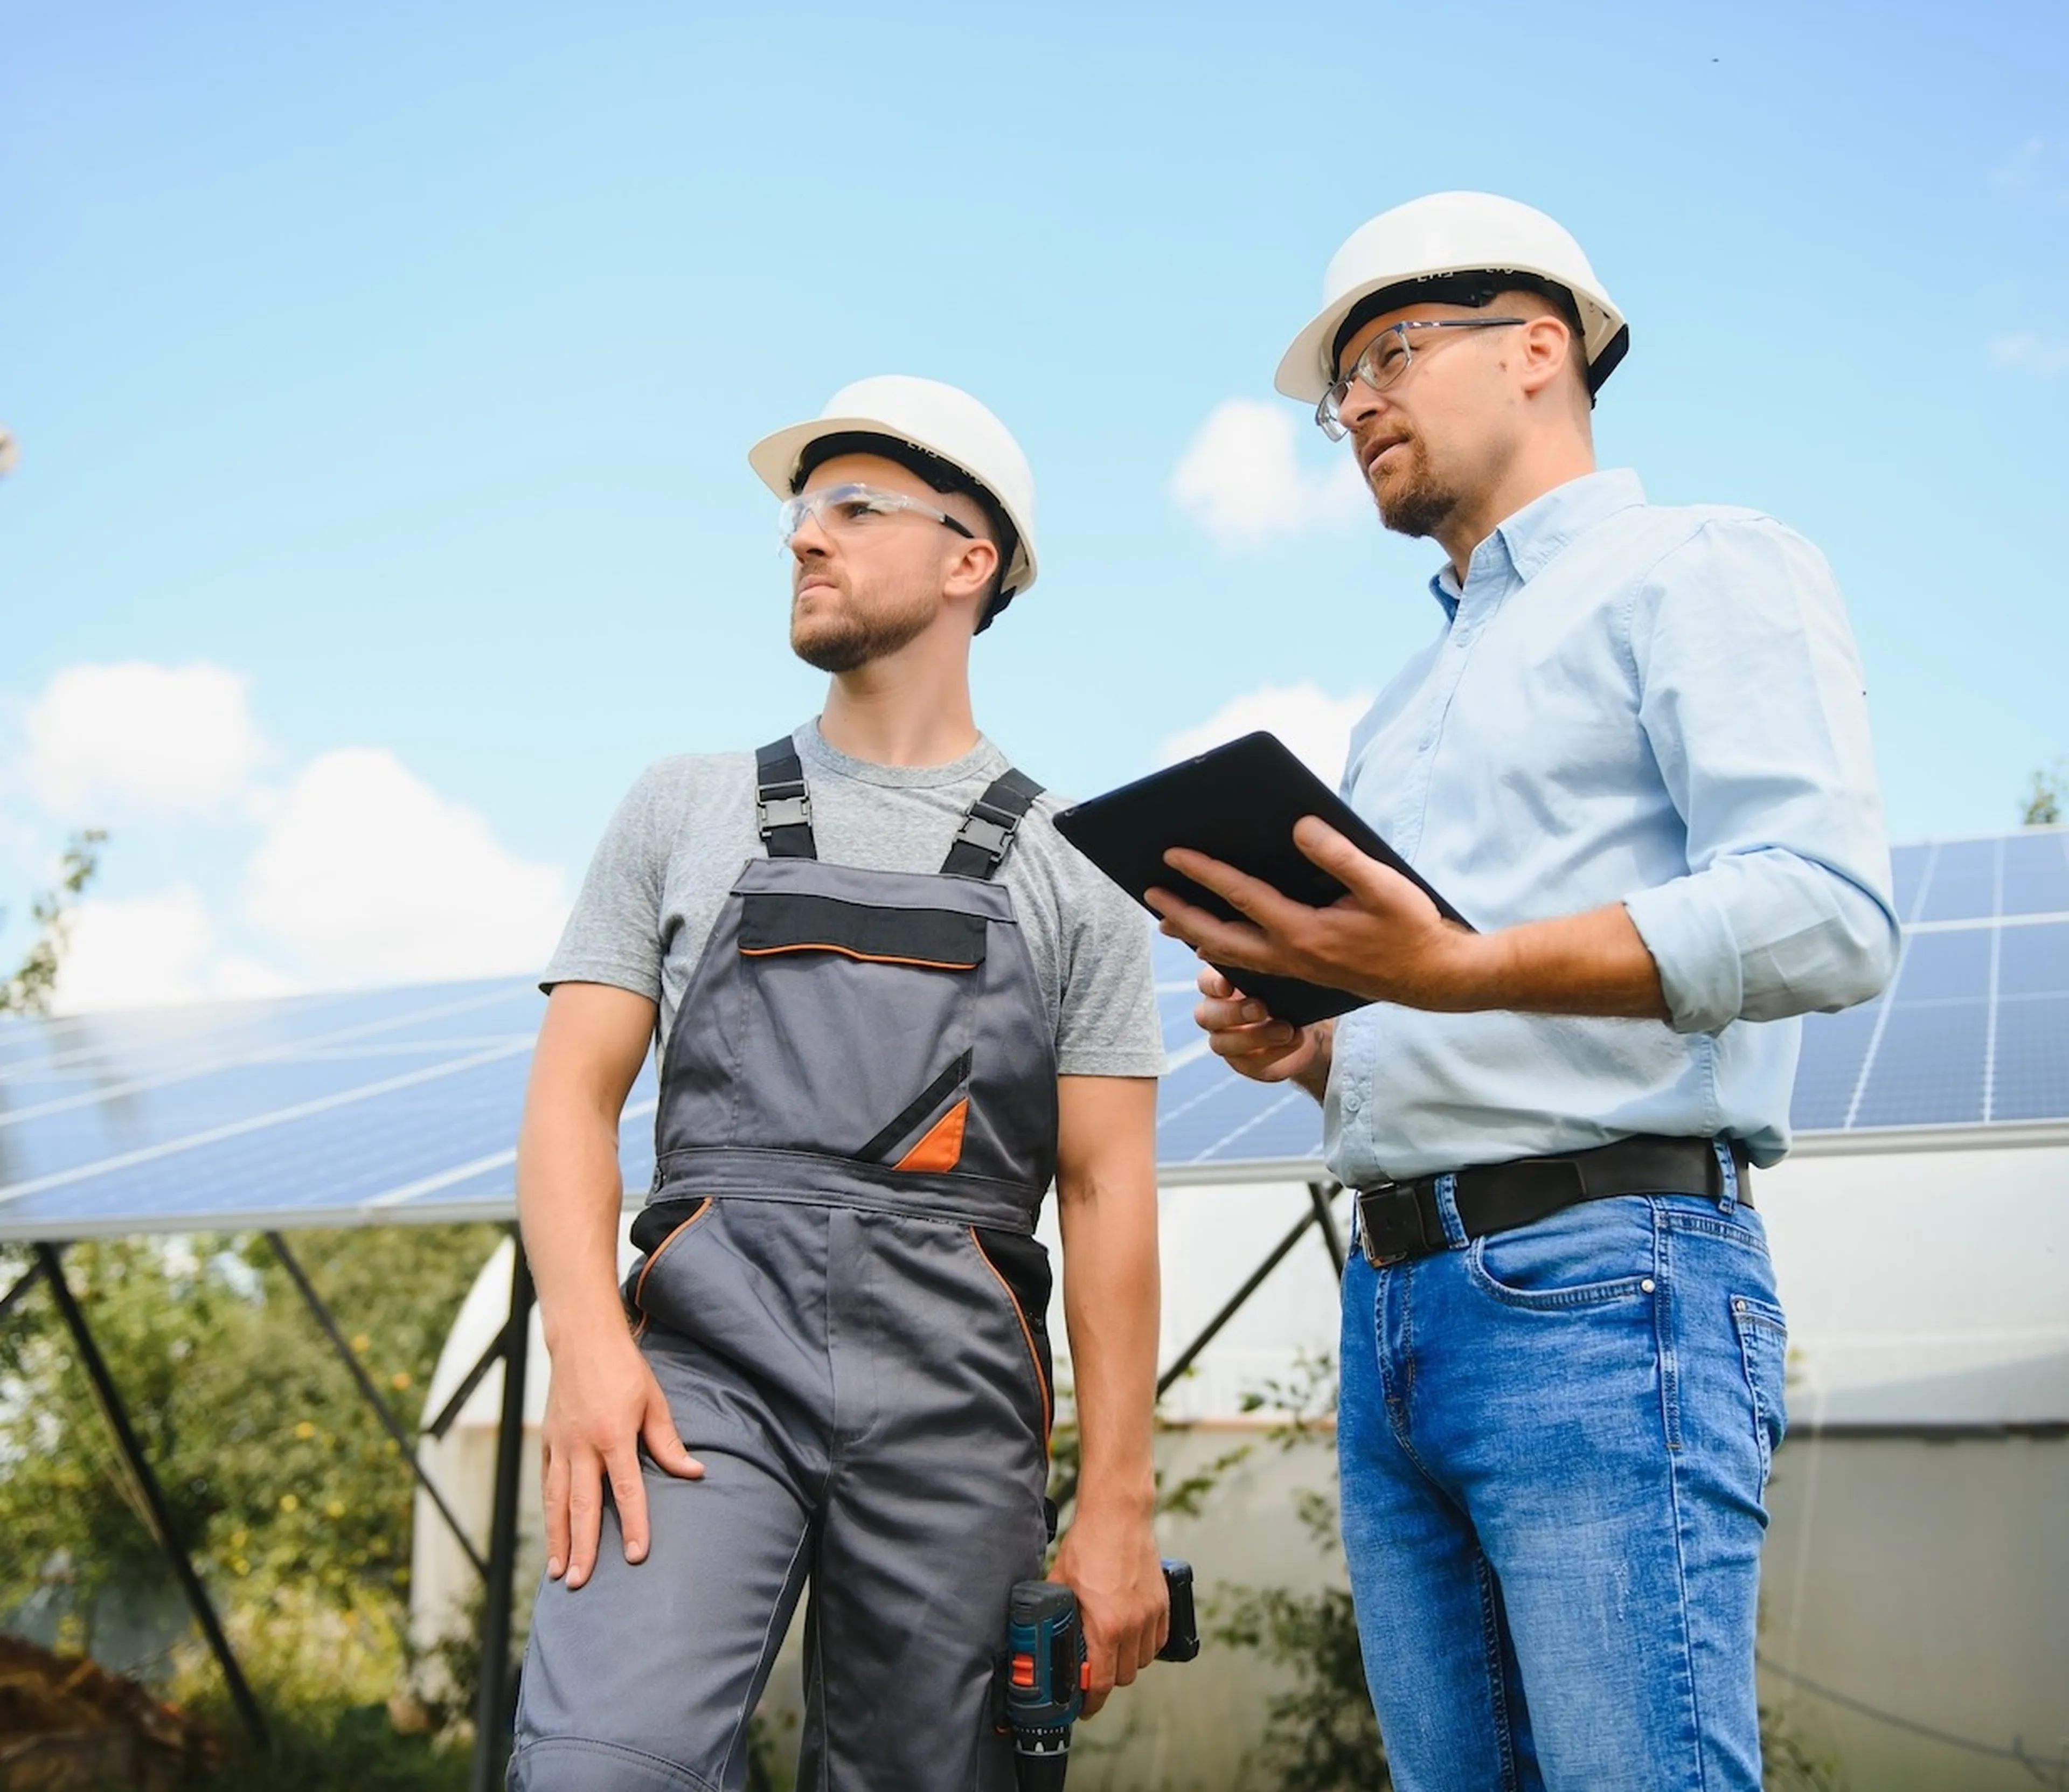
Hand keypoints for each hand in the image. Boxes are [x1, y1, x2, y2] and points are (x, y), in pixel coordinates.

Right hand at [540, 1324, 702, 1589]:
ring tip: (559, 1573)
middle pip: (583, 1506)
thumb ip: (668, 1442)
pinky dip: (548, 1509)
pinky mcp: (547, 1440)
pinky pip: (547, 1481)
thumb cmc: (624, 1368)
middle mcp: (583, 1445)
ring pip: (556, 1500)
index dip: (633, 1524)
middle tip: (580, 1583)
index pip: (627, 1490)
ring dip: (557, 1538)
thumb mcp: (653, 1401)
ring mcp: (560, 1444)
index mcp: (614, 1435)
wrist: (582, 1339)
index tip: (635, 1556)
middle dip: (582, 1547)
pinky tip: (552, 1532)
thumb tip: (694, 1472)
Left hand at [1051, 1510, 1167, 1718]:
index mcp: (1105, 1626)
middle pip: (1124, 1676)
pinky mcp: (1163, 1603)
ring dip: (1127, 1662)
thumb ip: (1054, 1612)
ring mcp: (1151, 1614)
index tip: (1084, 1705)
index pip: (1102, 1682)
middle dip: (1107, 1679)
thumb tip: (1040, 1631)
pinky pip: (1158, 1641)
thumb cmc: (1087, 1544)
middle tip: (1093, 1670)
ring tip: (1111, 1649)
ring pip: (1142, 1661)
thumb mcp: (1059, 1582)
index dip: (1091, 1701)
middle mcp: (1133, 1625)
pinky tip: (1132, 1635)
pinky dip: (1146, 1645)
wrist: (1118, 1515)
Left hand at [1148, 817, 1484, 1011]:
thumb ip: (1339, 855)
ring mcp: (1293, 969)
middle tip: (1148, 892)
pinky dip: (1221, 950)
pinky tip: (1211, 940)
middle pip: (1217, 935)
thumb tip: (1299, 825)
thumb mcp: (1383, 885)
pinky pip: (1248, 963)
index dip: (1203, 872)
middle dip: (1180, 912)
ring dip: (1194, 934)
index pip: (1240, 896)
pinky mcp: (1301, 973)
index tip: (1171, 853)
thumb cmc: (1411, 928)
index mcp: (1303, 932)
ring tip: (1165, 919)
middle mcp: (1289, 955)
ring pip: (1229, 955)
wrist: (1433, 978)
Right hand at [1192, 965, 1330, 1087]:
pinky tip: (1294, 1040)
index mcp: (1221, 986)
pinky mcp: (1242, 1063)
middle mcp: (1216, 1014)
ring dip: (1255, 1036)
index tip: (1228, 985)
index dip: (1213, 984)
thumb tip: (1276, 973)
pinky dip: (1274, 1052)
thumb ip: (1271, 978)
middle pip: (1205, 1015)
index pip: (1205, 982)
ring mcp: (1226, 1040)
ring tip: (1286, 1030)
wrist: (1307, 1029)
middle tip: (1261, 1009)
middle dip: (1233, 1012)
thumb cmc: (1289, 996)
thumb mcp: (1283, 982)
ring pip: (1221, 1043)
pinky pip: (1249, 1062)